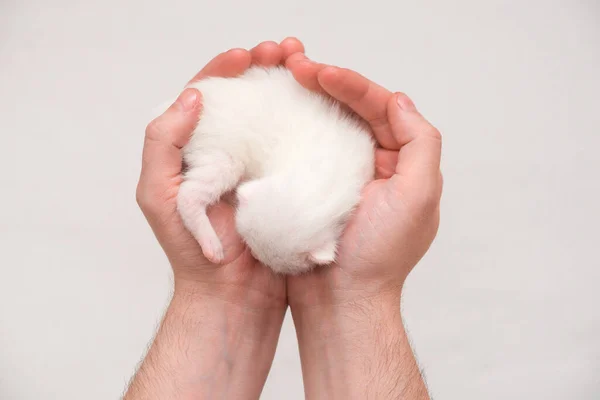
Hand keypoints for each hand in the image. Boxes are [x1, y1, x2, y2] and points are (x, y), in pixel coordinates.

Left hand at [136, 38, 304, 308]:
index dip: (225, 70)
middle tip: (286, 51)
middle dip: (264, 68)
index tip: (246, 57)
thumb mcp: (159, 195)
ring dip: (289, 88)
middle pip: (245, 99)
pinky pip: (295, 146)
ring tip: (306, 67)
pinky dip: (307, 122)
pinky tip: (321, 106)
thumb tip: (192, 97)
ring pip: (273, 117)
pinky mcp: (284, 183)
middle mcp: (226, 153)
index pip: (206, 97)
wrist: (233, 295)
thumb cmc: (191, 253)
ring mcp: (258, 167)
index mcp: (193, 151)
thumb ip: (163, 143)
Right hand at [285, 54, 442, 305]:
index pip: (380, 109)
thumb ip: (420, 142)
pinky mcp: (313, 189)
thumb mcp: (418, 195)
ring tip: (283, 79)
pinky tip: (276, 115)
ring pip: (326, 125)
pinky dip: (293, 128)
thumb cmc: (379, 254)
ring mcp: (341, 176)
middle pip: (351, 110)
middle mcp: (373, 165)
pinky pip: (305, 149)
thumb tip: (398, 99)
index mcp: (400, 163)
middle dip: (325, 83)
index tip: (319, 71)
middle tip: (294, 65)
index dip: (352, 85)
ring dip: (307, 100)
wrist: (340, 301)